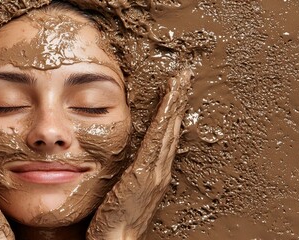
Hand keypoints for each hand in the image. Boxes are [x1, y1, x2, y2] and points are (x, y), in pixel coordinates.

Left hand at [87, 69, 192, 238]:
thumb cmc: (114, 218)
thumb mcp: (124, 188)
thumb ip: (128, 171)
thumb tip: (123, 157)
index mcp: (155, 171)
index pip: (165, 134)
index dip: (171, 111)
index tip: (174, 89)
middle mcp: (160, 169)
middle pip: (172, 128)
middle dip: (178, 100)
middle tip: (184, 75)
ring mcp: (155, 172)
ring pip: (168, 131)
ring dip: (174, 104)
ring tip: (179, 81)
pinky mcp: (145, 174)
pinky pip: (156, 142)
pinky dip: (164, 121)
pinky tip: (168, 104)